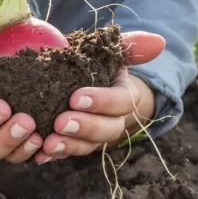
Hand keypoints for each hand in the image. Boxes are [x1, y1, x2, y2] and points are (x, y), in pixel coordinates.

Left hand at [34, 31, 164, 163]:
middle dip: (86, 127)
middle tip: (61, 122)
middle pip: (109, 130)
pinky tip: (38, 154)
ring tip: (48, 143)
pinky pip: (66, 154)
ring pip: (88, 146)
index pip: (122, 101)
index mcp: (125, 95)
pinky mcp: (75, 144)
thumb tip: (159, 41)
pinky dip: (53, 156)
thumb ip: (132, 45)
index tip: (76, 97)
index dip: (102, 102)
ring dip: (69, 146)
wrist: (80, 79)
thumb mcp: (111, 52)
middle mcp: (113, 119)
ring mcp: (94, 136)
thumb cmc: (97, 63)